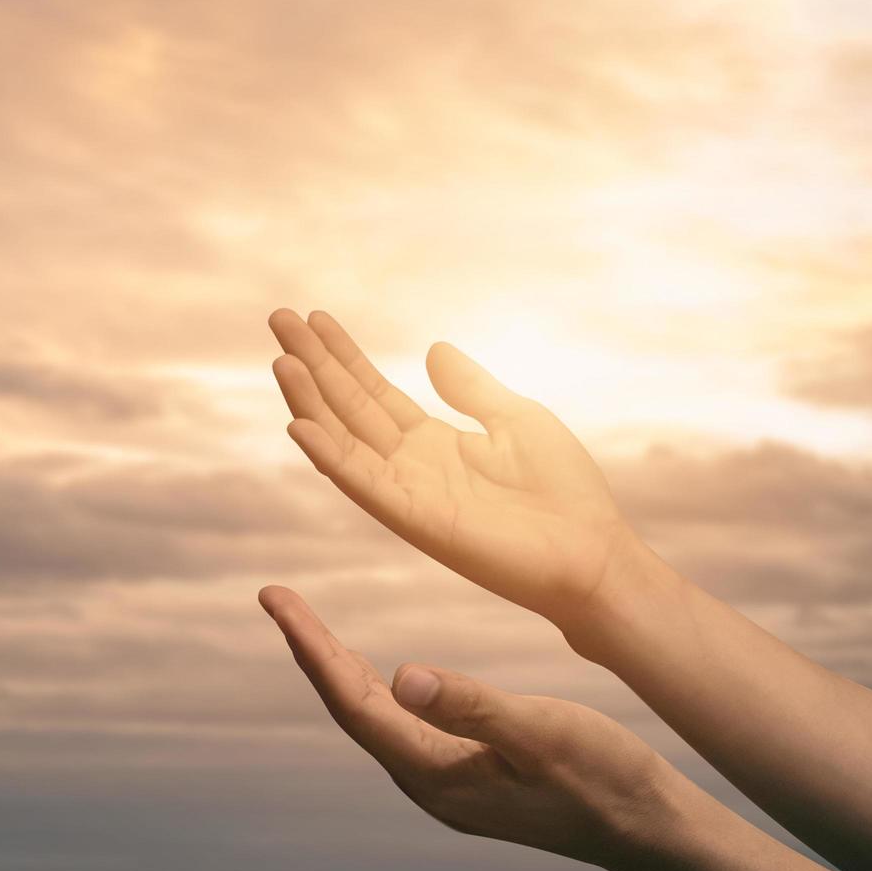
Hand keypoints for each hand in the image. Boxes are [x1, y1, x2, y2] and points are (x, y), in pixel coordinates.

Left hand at [256, 584, 680, 870]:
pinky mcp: (464, 776)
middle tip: (275, 596)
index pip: (352, 702)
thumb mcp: (544, 732)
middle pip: (350, 706)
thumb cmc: (606, 779)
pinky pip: (399, 725)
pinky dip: (374, 687)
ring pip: (372, 716)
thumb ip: (472, 706)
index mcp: (435, 774)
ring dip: (337, 667)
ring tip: (305, 624)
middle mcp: (427, 783)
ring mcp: (444, 783)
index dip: (310, 648)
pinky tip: (372, 672)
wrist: (650, 829)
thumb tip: (400, 677)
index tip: (276, 600)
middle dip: (310, 649)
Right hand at [267, 309, 637, 630]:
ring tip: (282, 360)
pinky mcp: (414, 519)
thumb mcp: (515, 419)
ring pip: (343, 440)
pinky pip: (361, 483)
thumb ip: (469, 388)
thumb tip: (433, 349)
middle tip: (279, 318)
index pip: (372, 391)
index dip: (343, 355)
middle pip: (347, 406)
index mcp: (432, 441)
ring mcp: (406, 492)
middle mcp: (408, 465)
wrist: (592, 552)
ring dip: (309, 401)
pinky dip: (328, 455)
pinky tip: (298, 425)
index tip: (315, 318)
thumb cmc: (562, 492)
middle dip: (313, 363)